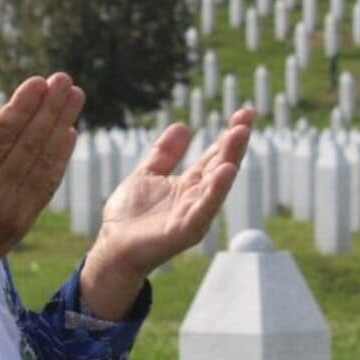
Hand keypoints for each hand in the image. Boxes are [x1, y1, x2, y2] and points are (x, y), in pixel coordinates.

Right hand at [0, 74, 84, 321]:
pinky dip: (60, 159)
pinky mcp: (23, 222)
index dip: (20, 108)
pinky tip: (69, 134)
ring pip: (41, 162)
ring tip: (75, 98)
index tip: (38, 83)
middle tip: (64, 79)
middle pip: (27, 144)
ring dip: (60, 127)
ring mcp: (11, 211)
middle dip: (48, 109)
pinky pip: (46, 186)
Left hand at [81, 107, 256, 319]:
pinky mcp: (184, 231)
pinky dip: (216, 191)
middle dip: (235, 143)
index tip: (245, 112)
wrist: (112, 247)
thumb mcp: (148, 174)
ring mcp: (193, 215)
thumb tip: (183, 126)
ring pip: (217, 185)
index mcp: (190, 185)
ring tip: (239, 135)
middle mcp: (197, 199)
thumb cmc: (129, 216)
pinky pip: (203, 209)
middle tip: (247, 118)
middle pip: (221, 166)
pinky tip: (226, 171)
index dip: (229, 134)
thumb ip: (165, 154)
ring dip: (230, 160)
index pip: (215, 155)